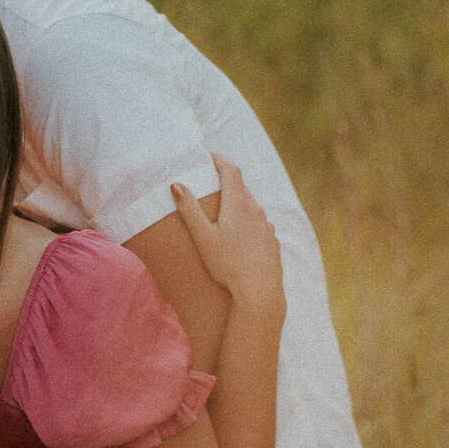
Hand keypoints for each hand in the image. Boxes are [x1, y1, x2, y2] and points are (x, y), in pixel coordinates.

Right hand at [172, 156, 284, 318]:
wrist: (259, 291)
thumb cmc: (227, 265)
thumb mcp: (203, 237)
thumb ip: (189, 209)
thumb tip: (176, 184)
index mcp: (238, 205)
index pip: (231, 171)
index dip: (219, 159)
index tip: (209, 155)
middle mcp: (256, 211)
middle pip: (241, 188)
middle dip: (227, 183)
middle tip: (211, 184)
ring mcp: (267, 227)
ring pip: (251, 207)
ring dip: (238, 204)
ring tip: (223, 214)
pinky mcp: (272, 242)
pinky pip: (259, 225)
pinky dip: (248, 223)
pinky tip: (239, 238)